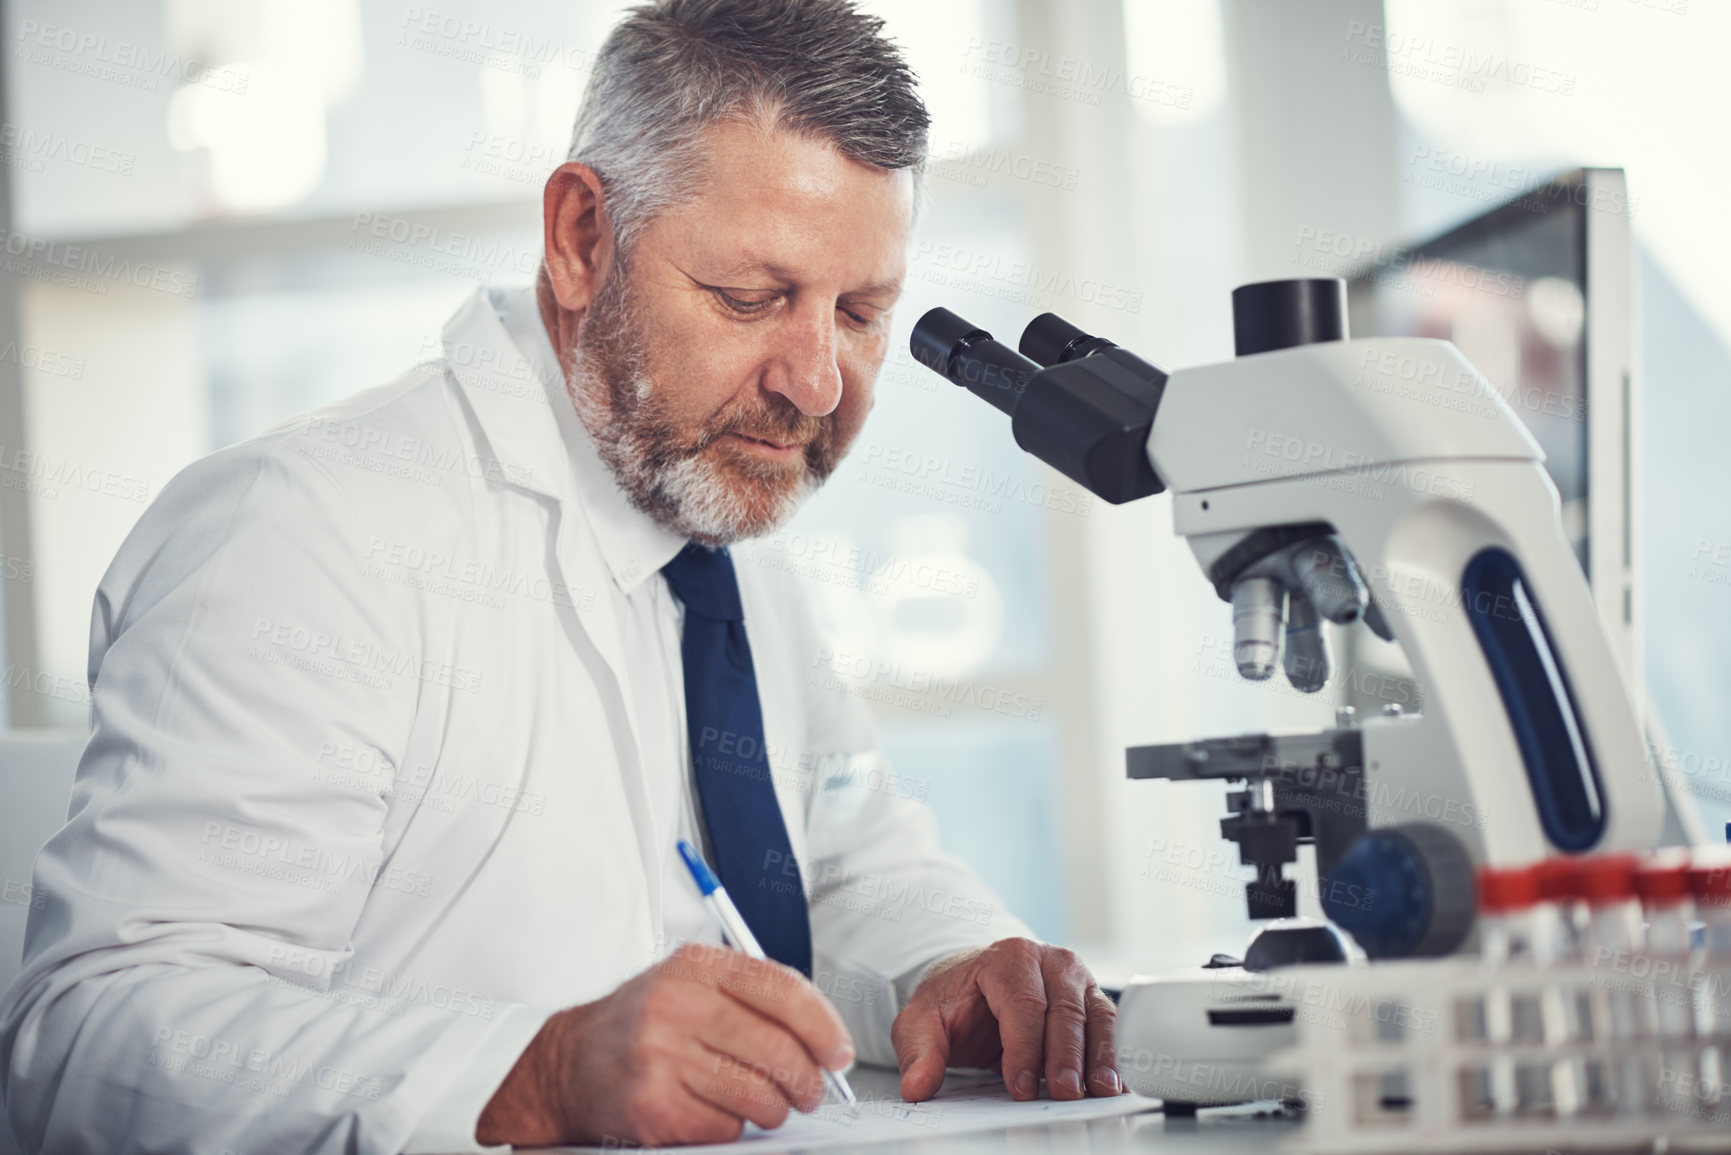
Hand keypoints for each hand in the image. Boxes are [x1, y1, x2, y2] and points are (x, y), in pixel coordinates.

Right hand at [476, 942, 855, 1146]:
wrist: (569, 1065)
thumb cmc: (642, 1023)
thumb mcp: (690, 984)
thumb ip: (751, 997)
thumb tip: (823, 1036)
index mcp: (696, 967)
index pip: (783, 990)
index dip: (823, 1026)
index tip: (839, 1052)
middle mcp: (677, 1005)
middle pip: (778, 1048)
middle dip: (807, 1080)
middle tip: (811, 1091)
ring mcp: (663, 1057)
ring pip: (758, 1094)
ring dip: (776, 1109)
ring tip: (770, 1105)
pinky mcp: (654, 1106)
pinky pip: (726, 1126)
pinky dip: (735, 1127)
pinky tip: (721, 1112)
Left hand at [890, 938, 1120, 1103]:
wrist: (973, 984)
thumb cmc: (954, 1000)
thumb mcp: (922, 1021)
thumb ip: (920, 1052)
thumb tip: (917, 1086)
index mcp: (1006, 958)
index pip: (1023, 1003)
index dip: (1024, 1048)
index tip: (1020, 1086)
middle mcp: (1047, 960)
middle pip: (1063, 1009)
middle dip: (1065, 1056)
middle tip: (1064, 1093)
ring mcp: (1074, 977)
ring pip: (1094, 1015)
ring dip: (1098, 1056)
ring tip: (1099, 1090)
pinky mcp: (1090, 997)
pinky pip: (1107, 1024)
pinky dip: (1111, 1054)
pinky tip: (1113, 1082)